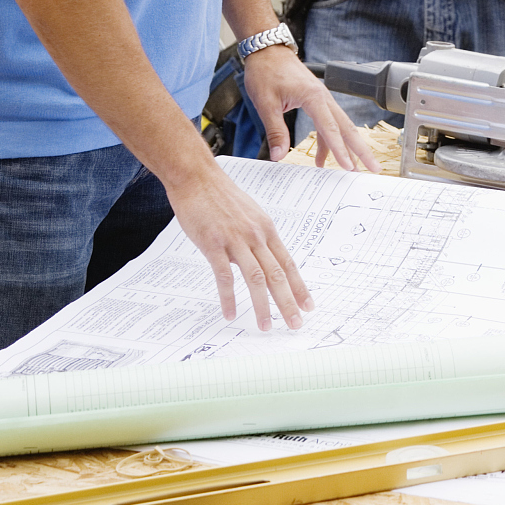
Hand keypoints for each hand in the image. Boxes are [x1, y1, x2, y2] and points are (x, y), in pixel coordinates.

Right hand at [166, 163, 313, 330]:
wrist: (196, 177)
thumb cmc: (220, 196)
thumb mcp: (249, 213)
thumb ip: (257, 236)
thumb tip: (263, 257)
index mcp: (266, 229)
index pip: (288, 263)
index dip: (300, 287)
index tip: (308, 306)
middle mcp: (256, 236)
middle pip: (277, 274)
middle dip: (288, 303)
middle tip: (296, 325)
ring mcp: (235, 240)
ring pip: (256, 279)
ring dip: (263, 306)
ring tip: (266, 326)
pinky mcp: (213, 244)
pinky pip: (224, 277)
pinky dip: (229, 298)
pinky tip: (230, 314)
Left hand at [242, 47, 382, 173]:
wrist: (267, 50)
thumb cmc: (266, 71)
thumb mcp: (266, 103)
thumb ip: (275, 131)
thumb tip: (278, 156)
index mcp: (314, 97)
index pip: (331, 129)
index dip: (340, 150)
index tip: (348, 167)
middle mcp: (324, 98)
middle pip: (347, 128)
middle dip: (361, 150)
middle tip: (373, 168)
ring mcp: (322, 99)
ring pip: (341, 127)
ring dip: (349, 147)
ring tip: (355, 168)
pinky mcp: (317, 101)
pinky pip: (329, 124)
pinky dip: (329, 141)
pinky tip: (323, 158)